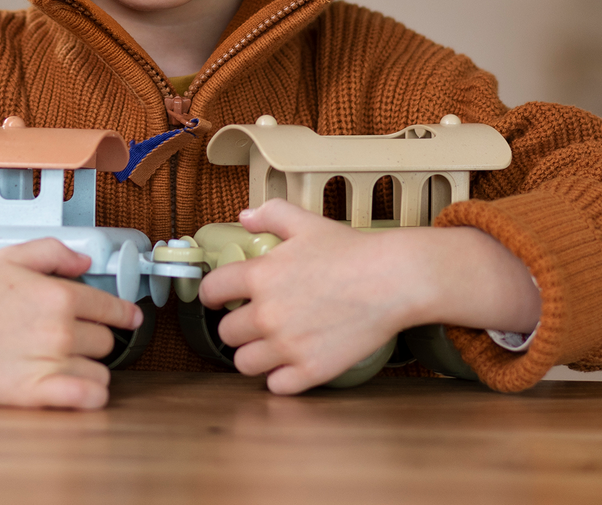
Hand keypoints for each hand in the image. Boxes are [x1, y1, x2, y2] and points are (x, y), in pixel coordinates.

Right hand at [0, 238, 142, 408]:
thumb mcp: (14, 255)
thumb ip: (56, 252)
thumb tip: (85, 262)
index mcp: (59, 295)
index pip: (110, 307)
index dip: (124, 313)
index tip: (132, 318)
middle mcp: (60, 329)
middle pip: (105, 340)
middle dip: (96, 337)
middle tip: (76, 337)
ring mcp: (49, 362)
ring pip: (100, 369)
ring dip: (92, 366)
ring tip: (71, 362)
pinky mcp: (34, 392)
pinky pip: (86, 397)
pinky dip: (92, 394)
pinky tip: (84, 388)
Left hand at [199, 199, 540, 394]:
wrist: (392, 280)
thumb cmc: (350, 249)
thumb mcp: (305, 222)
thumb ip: (269, 215)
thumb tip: (244, 216)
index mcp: (259, 276)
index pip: (210, 291)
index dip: (212, 293)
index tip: (220, 296)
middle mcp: (266, 314)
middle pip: (226, 333)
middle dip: (237, 325)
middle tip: (255, 319)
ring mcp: (287, 346)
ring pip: (244, 364)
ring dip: (253, 354)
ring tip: (270, 344)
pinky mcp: (311, 371)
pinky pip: (275, 386)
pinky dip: (280, 377)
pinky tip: (291, 362)